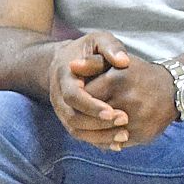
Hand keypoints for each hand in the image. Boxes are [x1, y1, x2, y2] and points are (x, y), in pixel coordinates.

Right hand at [47, 31, 133, 147]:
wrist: (66, 61)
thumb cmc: (87, 50)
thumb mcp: (98, 40)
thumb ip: (111, 47)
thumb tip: (123, 61)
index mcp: (64, 76)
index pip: (73, 96)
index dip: (91, 106)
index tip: (113, 111)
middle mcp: (58, 96)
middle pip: (72, 118)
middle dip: (98, 123)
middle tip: (124, 121)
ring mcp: (61, 110)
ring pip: (75, 130)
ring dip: (99, 136)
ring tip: (124, 135)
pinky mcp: (69, 119)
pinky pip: (80, 135)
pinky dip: (97, 141)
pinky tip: (118, 144)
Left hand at [84, 61, 177, 147]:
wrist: (173, 90)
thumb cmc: (138, 74)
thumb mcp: (116, 62)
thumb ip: (92, 63)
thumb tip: (71, 66)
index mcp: (118, 81)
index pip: (83, 96)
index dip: (76, 99)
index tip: (75, 99)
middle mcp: (129, 101)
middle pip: (90, 117)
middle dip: (81, 116)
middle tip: (77, 114)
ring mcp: (137, 120)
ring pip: (100, 134)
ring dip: (90, 132)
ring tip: (86, 126)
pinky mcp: (143, 135)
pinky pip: (115, 143)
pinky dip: (105, 140)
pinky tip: (100, 134)